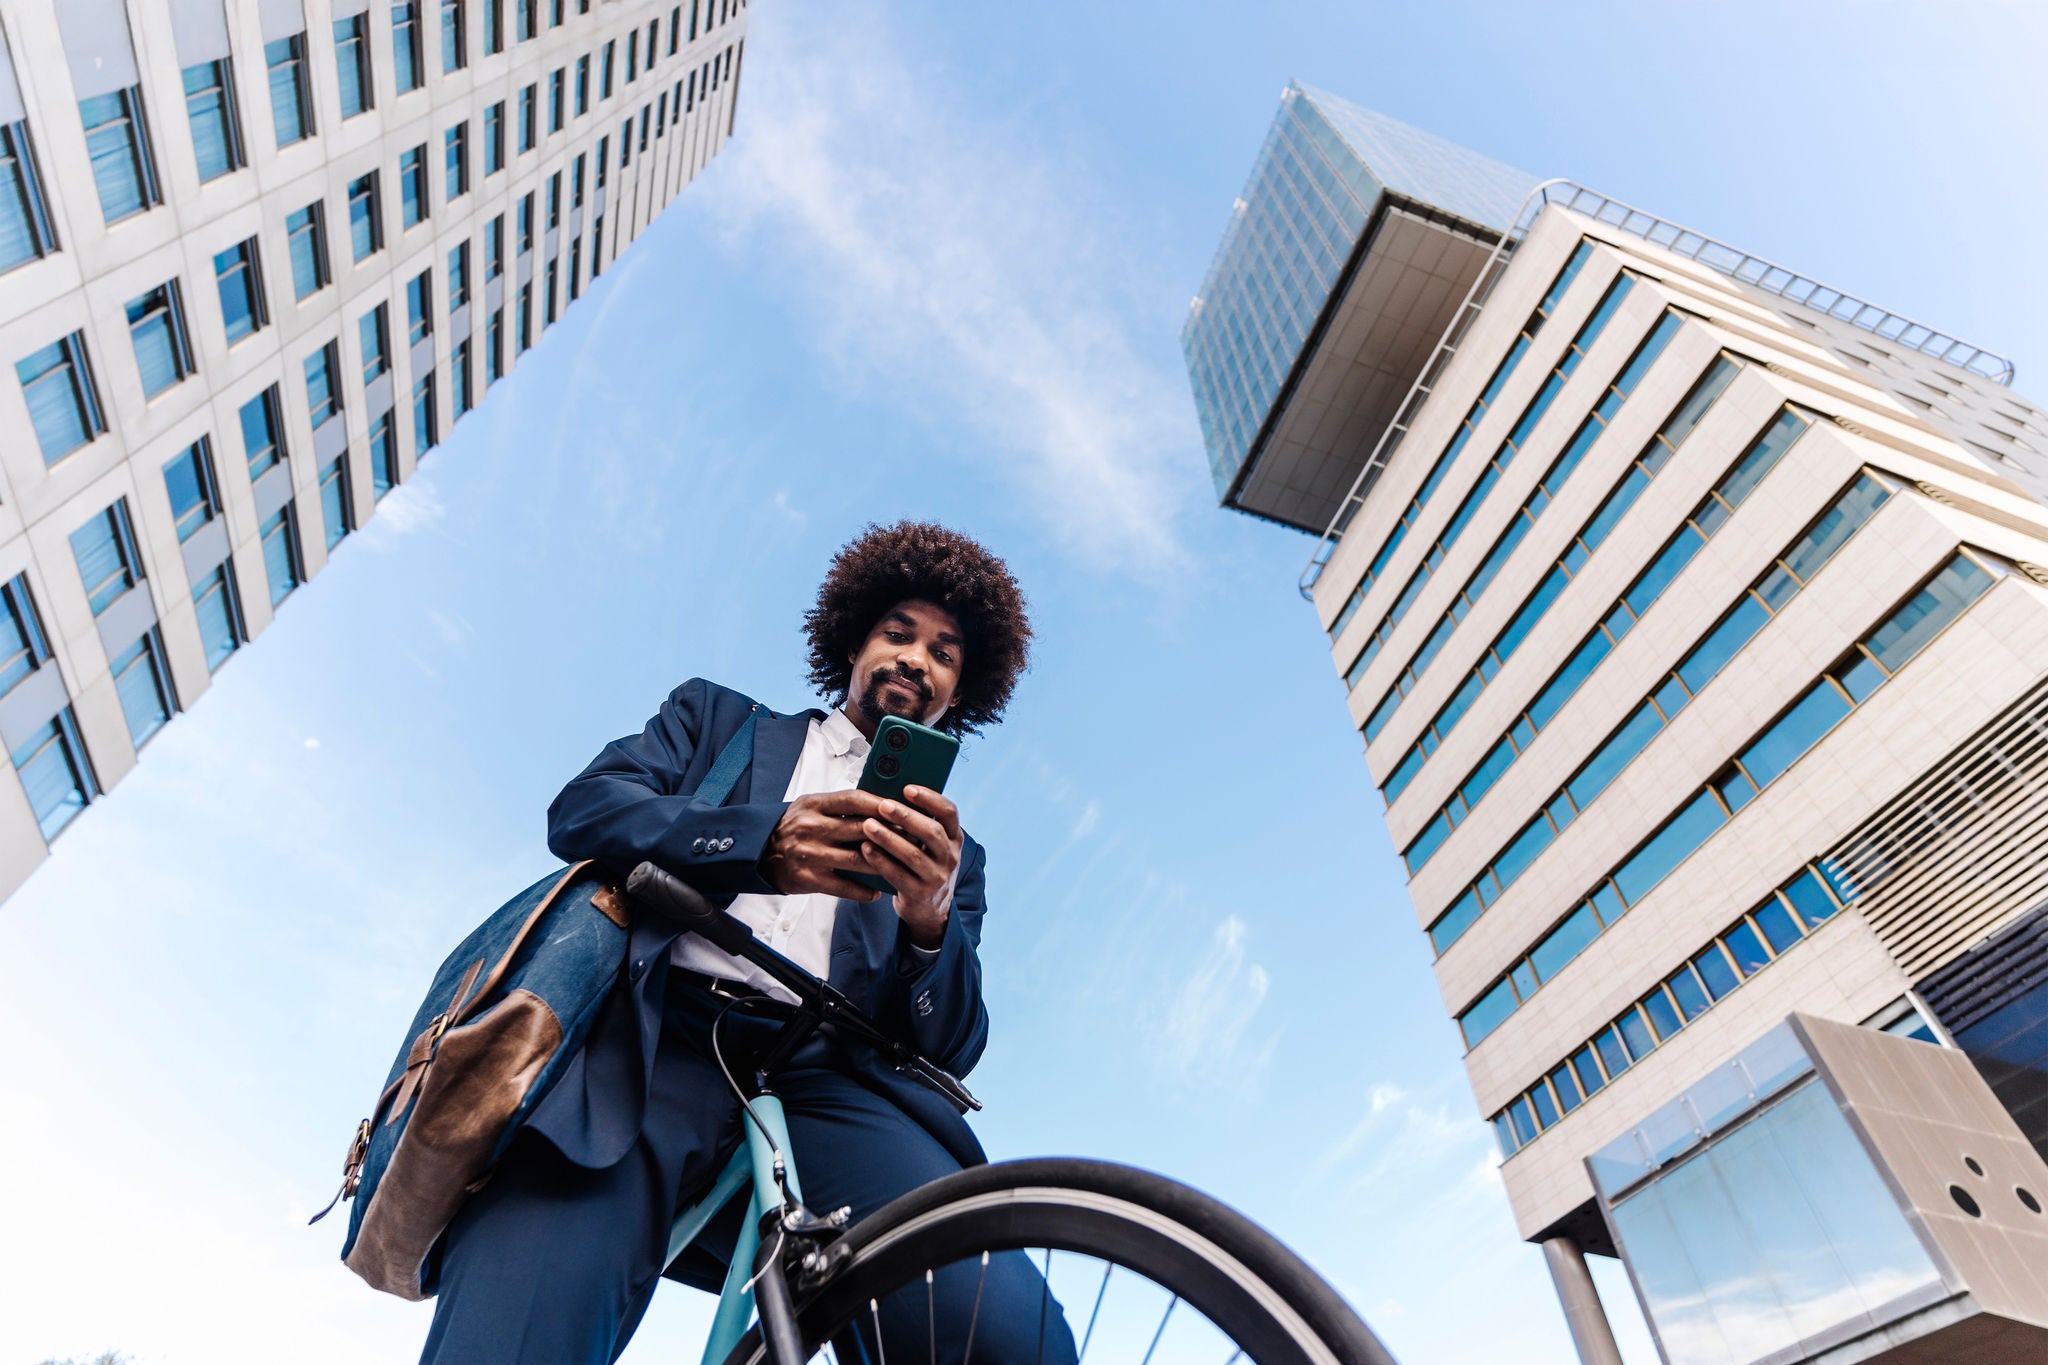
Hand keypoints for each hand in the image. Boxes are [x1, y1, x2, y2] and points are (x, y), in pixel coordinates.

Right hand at [760, 790, 890, 902]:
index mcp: (814, 806)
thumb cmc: (793, 827)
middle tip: (912, 839)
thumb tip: (880, 806)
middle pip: (862, 829)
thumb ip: (839, 806)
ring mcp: (811, 854)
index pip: (854, 800)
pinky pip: (844, 887)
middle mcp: (812, 828)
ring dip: (883, 864)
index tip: (901, 809)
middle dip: (891, 835)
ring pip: (858, 859)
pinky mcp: (809, 878)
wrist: (759, 852)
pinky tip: (877, 891)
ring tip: (901, 866)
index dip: (880, 804)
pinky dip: (864, 891)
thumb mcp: (810, 806)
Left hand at [858, 786, 962, 948]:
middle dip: (906, 817)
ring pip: (913, 855)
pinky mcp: (920, 894)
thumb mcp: (931, 846)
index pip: (949, 813)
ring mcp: (937, 877)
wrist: (930, 908)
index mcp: (954, 838)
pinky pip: (898, 875)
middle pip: (931, 832)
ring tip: (868, 825)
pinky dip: (881, 861)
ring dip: (889, 838)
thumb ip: (918, 824)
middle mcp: (950, 857)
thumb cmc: (923, 865)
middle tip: (883, 805)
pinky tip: (865, 849)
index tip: (908, 788)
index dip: (930, 799)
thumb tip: (888, 795)